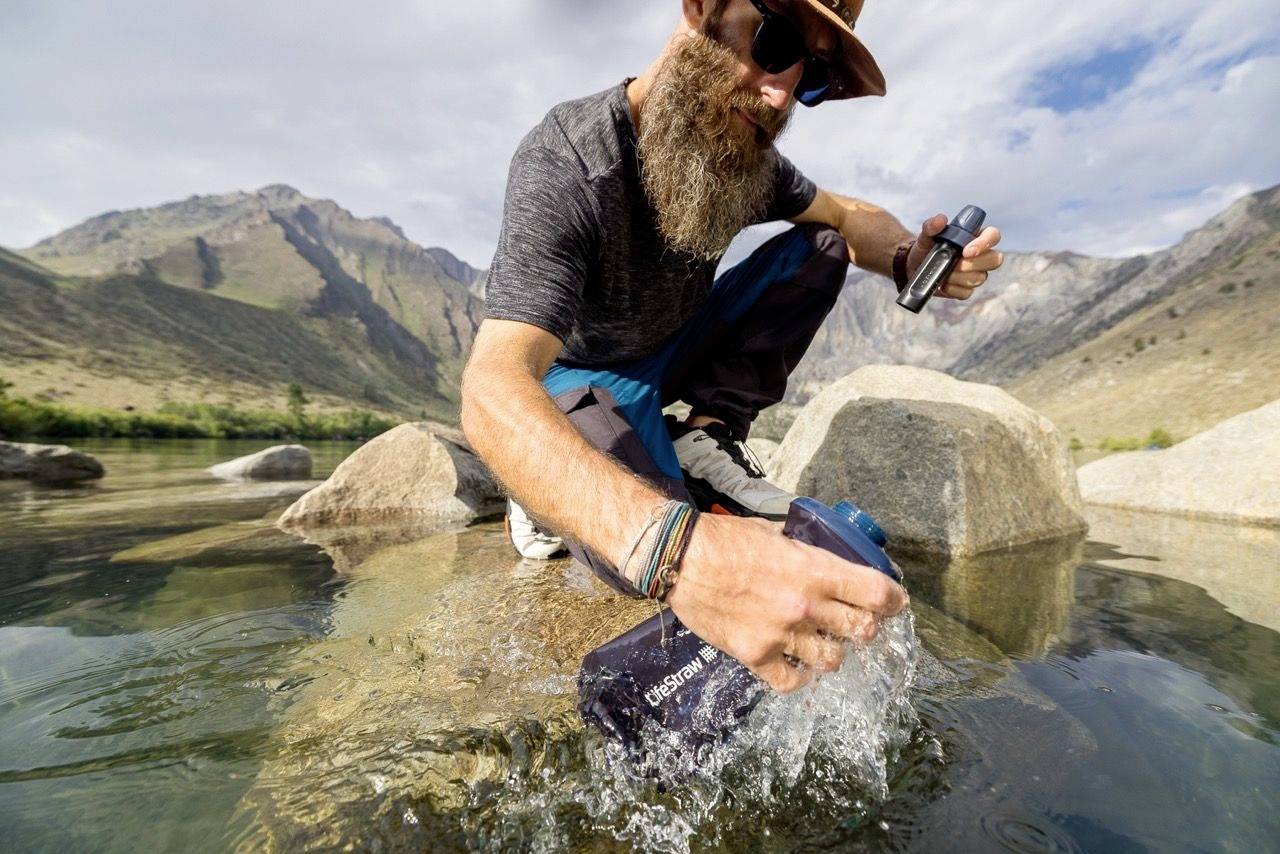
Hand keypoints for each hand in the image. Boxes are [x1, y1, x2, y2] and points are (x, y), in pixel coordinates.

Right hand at [664, 514, 909, 692]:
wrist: (680, 559)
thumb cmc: (725, 540)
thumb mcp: (777, 535)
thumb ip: (807, 554)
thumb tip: (829, 563)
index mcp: (814, 569)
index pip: (877, 593)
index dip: (894, 601)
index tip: (895, 603)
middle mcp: (804, 606)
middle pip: (863, 631)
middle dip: (867, 627)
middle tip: (860, 623)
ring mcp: (781, 635)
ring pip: (833, 661)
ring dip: (833, 652)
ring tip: (822, 643)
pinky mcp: (755, 656)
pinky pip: (793, 682)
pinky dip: (799, 676)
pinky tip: (795, 664)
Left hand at [907, 213, 1003, 299]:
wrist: (913, 266)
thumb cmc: (926, 247)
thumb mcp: (926, 235)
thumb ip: (932, 226)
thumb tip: (941, 219)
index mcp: (975, 237)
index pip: (993, 236)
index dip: (984, 243)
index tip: (966, 251)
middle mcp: (980, 255)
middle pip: (995, 260)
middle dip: (974, 264)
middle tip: (955, 264)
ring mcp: (975, 273)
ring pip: (980, 278)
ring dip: (960, 277)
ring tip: (945, 272)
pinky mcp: (966, 288)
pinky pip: (967, 292)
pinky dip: (953, 289)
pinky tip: (943, 283)